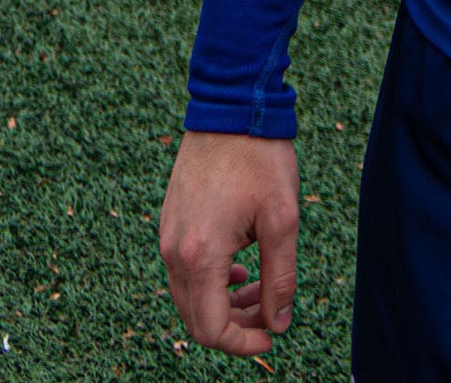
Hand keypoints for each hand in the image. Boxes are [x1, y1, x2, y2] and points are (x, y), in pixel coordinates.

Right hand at [159, 130, 298, 355]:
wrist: (231, 106)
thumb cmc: (260, 157)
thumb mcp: (282, 218)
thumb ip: (281, 276)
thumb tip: (279, 322)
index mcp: (200, 255)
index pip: (211, 328)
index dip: (242, 343)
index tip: (272, 336)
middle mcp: (175, 251)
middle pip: (196, 317)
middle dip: (234, 326)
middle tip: (270, 315)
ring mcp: (168, 235)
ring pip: (189, 296)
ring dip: (223, 304)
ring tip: (259, 291)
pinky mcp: (171, 221)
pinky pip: (184, 270)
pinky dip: (211, 281)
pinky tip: (240, 269)